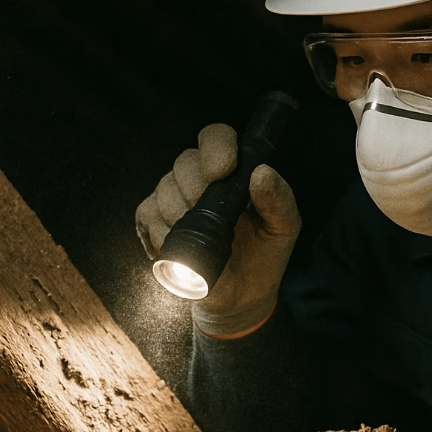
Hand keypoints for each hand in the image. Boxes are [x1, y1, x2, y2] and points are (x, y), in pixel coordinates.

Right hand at [135, 123, 300, 334]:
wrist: (240, 295)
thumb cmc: (264, 253)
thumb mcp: (283, 227)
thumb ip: (279, 199)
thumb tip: (262, 172)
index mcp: (233, 169)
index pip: (215, 137)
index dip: (215, 149)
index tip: (222, 173)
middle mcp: (198, 175)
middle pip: (186, 162)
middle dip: (201, 192)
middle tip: (221, 221)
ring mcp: (171, 195)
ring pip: (166, 189)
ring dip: (186, 218)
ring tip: (208, 239)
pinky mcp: (150, 218)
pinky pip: (149, 214)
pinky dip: (167, 235)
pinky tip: (186, 250)